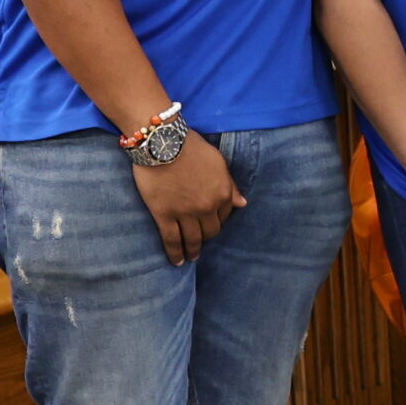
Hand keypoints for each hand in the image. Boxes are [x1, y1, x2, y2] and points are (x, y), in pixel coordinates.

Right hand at [131, 134, 244, 266]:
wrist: (162, 143)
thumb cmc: (191, 147)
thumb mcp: (218, 163)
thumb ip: (229, 185)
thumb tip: (243, 203)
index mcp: (222, 193)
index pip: (225, 215)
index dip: (219, 220)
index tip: (212, 224)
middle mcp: (206, 207)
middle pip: (210, 231)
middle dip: (207, 237)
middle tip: (201, 242)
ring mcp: (185, 213)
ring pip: (192, 239)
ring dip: (193, 251)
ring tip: (190, 258)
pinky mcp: (164, 215)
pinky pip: (171, 240)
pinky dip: (174, 253)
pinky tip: (177, 261)